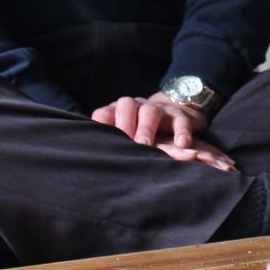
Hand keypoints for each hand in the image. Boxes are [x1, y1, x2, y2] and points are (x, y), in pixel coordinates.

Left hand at [91, 93, 231, 171]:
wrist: (175, 118)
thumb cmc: (142, 135)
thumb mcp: (126, 140)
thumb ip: (111, 147)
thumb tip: (88, 163)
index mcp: (117, 112)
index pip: (103, 114)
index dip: (100, 125)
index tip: (100, 142)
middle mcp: (136, 107)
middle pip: (126, 107)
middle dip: (125, 125)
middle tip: (124, 144)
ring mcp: (158, 109)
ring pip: (151, 111)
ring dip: (147, 128)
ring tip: (145, 145)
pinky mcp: (178, 115)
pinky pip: (180, 120)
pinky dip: (181, 132)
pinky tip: (181, 145)